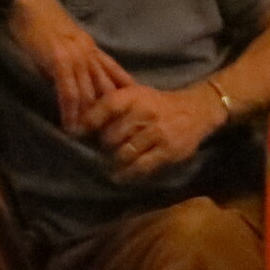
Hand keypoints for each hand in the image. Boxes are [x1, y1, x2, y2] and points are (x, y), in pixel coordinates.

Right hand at [6, 0, 133, 133]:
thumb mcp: (62, 40)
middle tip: (112, 132)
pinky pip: (69, 91)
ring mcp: (75, 56)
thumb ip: (70, 60)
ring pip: (89, 92)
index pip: (114, 70)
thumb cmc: (39, 19)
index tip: (134, 107)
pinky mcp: (58, 60)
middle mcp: (88, 52)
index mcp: (90, 46)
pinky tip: (70, 124)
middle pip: (106, 86)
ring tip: (88, 136)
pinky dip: (70, 110)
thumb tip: (69, 83)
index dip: (124, 89)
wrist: (26, 2)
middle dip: (110, 110)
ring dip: (88, 117)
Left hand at [82, 83, 223, 180]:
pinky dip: (127, 173)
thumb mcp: (136, 94)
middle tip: (104, 150)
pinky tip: (121, 175)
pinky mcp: (167, 151)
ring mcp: (156, 132)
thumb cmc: (157, 104)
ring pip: (123, 154)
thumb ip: (112, 104)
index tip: (74, 133)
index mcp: (133, 96)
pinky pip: (140, 167)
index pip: (104, 107)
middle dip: (104, 146)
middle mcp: (144, 112)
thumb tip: (80, 120)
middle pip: (110, 137)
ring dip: (115, 161)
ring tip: (113, 163)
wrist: (195, 110)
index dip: (87, 122)